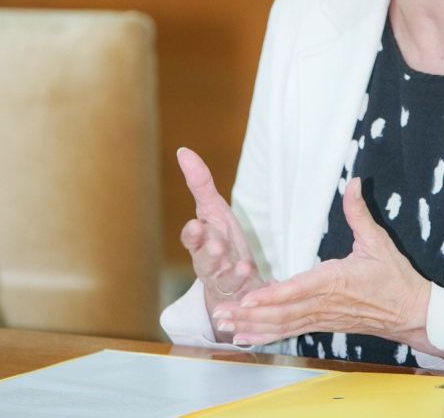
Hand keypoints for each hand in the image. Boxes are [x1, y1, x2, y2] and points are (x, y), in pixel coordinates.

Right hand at [177, 147, 264, 340]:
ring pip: (224, 278)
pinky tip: (260, 278)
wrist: (236, 279)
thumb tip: (182, 151)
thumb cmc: (222, 238)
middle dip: (209, 255)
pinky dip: (251, 285)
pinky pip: (245, 291)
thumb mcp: (214, 209)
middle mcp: (209, 262)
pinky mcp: (242, 292)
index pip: (192, 237)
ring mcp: (225, 280)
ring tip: (242, 267)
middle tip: (216, 249)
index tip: (196, 225)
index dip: (193, 233)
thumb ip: (200, 183)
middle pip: (205, 260)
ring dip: (231, 273)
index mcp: (202, 240)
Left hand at [211, 177, 443, 356]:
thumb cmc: (395, 277)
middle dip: (249, 313)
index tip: (249, 297)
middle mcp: (324, 303)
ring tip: (223, 324)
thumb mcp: (378, 240)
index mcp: (336, 280)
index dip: (274, 295)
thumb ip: (359, 212)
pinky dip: (265, 336)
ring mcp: (322, 317)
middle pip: (282, 312)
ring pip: (282, 325)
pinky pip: (290, 331)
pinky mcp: (322, 325)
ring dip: (252, 325)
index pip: (300, 289)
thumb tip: (353, 181)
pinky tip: (244, 337)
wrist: (411, 313)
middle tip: (219, 312)